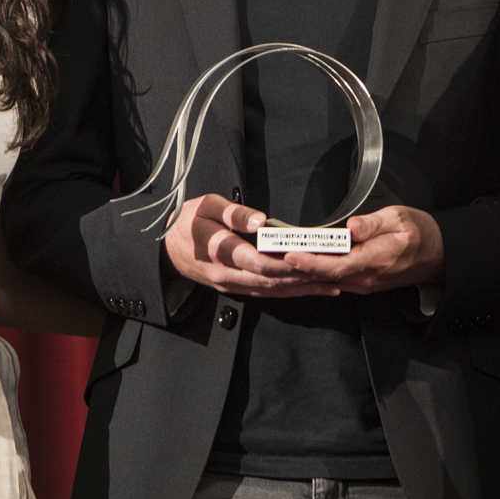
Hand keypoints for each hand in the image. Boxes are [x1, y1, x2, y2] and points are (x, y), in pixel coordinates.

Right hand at [162, 194, 341, 297]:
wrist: (165, 249)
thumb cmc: (187, 222)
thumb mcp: (206, 205)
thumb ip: (235, 212)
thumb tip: (261, 220)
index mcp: (220, 250)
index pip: (258, 260)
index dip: (286, 260)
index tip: (313, 254)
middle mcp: (227, 274)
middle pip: (272, 280)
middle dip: (305, 276)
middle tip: (333, 270)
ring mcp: (232, 285)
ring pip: (273, 290)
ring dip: (303, 288)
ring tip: (333, 283)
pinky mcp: (236, 289)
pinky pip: (267, 293)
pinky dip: (291, 291)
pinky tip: (311, 287)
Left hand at [276, 205, 443, 293]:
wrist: (436, 256)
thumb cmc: (418, 233)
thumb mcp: (399, 218)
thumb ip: (373, 224)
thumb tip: (352, 227)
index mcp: (378, 258)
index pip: (339, 264)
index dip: (312, 262)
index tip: (291, 253)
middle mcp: (368, 276)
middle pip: (326, 275)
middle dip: (297, 266)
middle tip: (270, 254)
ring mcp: (364, 282)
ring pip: (326, 279)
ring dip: (301, 269)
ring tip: (275, 256)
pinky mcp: (361, 282)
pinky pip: (333, 279)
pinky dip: (313, 271)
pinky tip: (296, 262)